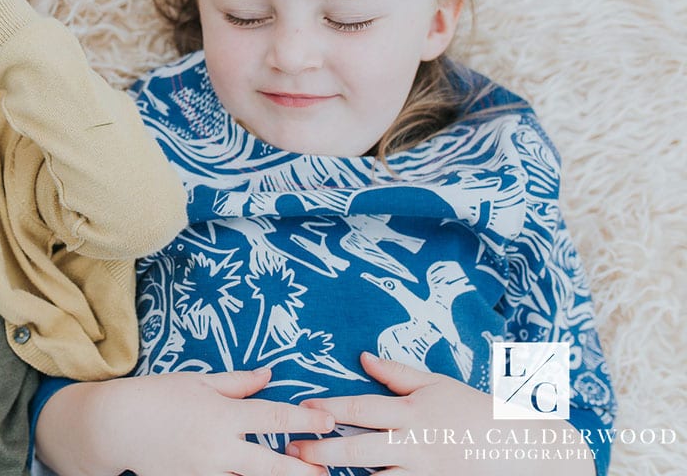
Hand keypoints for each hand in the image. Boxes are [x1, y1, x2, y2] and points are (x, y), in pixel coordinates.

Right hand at [34, 370, 332, 475]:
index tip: (330, 421)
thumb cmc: (156, 396)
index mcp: (222, 414)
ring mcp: (205, 472)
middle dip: (304, 470)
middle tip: (329, 472)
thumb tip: (269, 376)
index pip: (274, 418)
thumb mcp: (198, 382)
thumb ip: (237, 382)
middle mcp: (218, 447)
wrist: (114, 425)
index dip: (306, 420)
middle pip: (272, 463)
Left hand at [291, 353, 593, 475]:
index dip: (329, 408)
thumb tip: (363, 357)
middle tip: (291, 450)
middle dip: (321, 452)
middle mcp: (416, 446)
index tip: (302, 409)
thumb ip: (398, 374)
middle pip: (358, 451)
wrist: (529, 450)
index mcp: (414, 413)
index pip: (362, 410)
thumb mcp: (439, 385)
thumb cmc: (480, 412)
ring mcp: (426, 474)